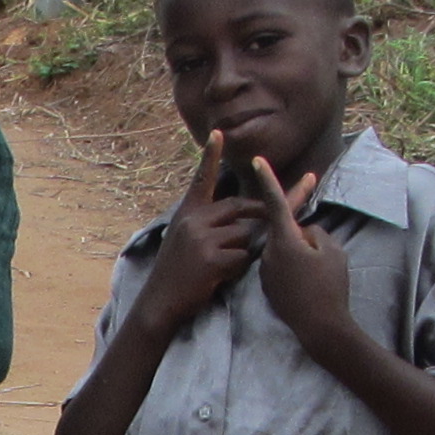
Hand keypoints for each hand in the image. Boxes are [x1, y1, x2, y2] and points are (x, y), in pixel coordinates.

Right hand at [136, 133, 268, 332]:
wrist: (159, 301)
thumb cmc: (177, 272)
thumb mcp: (184, 238)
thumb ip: (207, 223)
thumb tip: (239, 217)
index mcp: (187, 213)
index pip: (202, 179)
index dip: (211, 156)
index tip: (219, 133)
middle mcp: (193, 220)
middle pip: (239, 206)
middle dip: (261, 212)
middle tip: (275, 217)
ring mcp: (201, 238)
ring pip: (244, 235)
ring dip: (243, 251)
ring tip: (221, 266)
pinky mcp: (210, 258)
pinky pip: (242, 257)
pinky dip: (238, 269)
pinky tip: (219, 277)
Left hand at [248, 155, 349, 347]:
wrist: (320, 328)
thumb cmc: (330, 287)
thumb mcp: (332, 251)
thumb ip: (315, 233)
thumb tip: (303, 232)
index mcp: (284, 240)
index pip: (273, 202)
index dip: (267, 179)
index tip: (255, 160)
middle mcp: (269, 253)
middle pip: (284, 228)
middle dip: (299, 224)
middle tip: (313, 215)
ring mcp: (266, 271)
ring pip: (285, 249)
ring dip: (300, 252)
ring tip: (319, 274)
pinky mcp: (268, 287)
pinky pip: (282, 267)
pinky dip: (295, 268)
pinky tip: (309, 285)